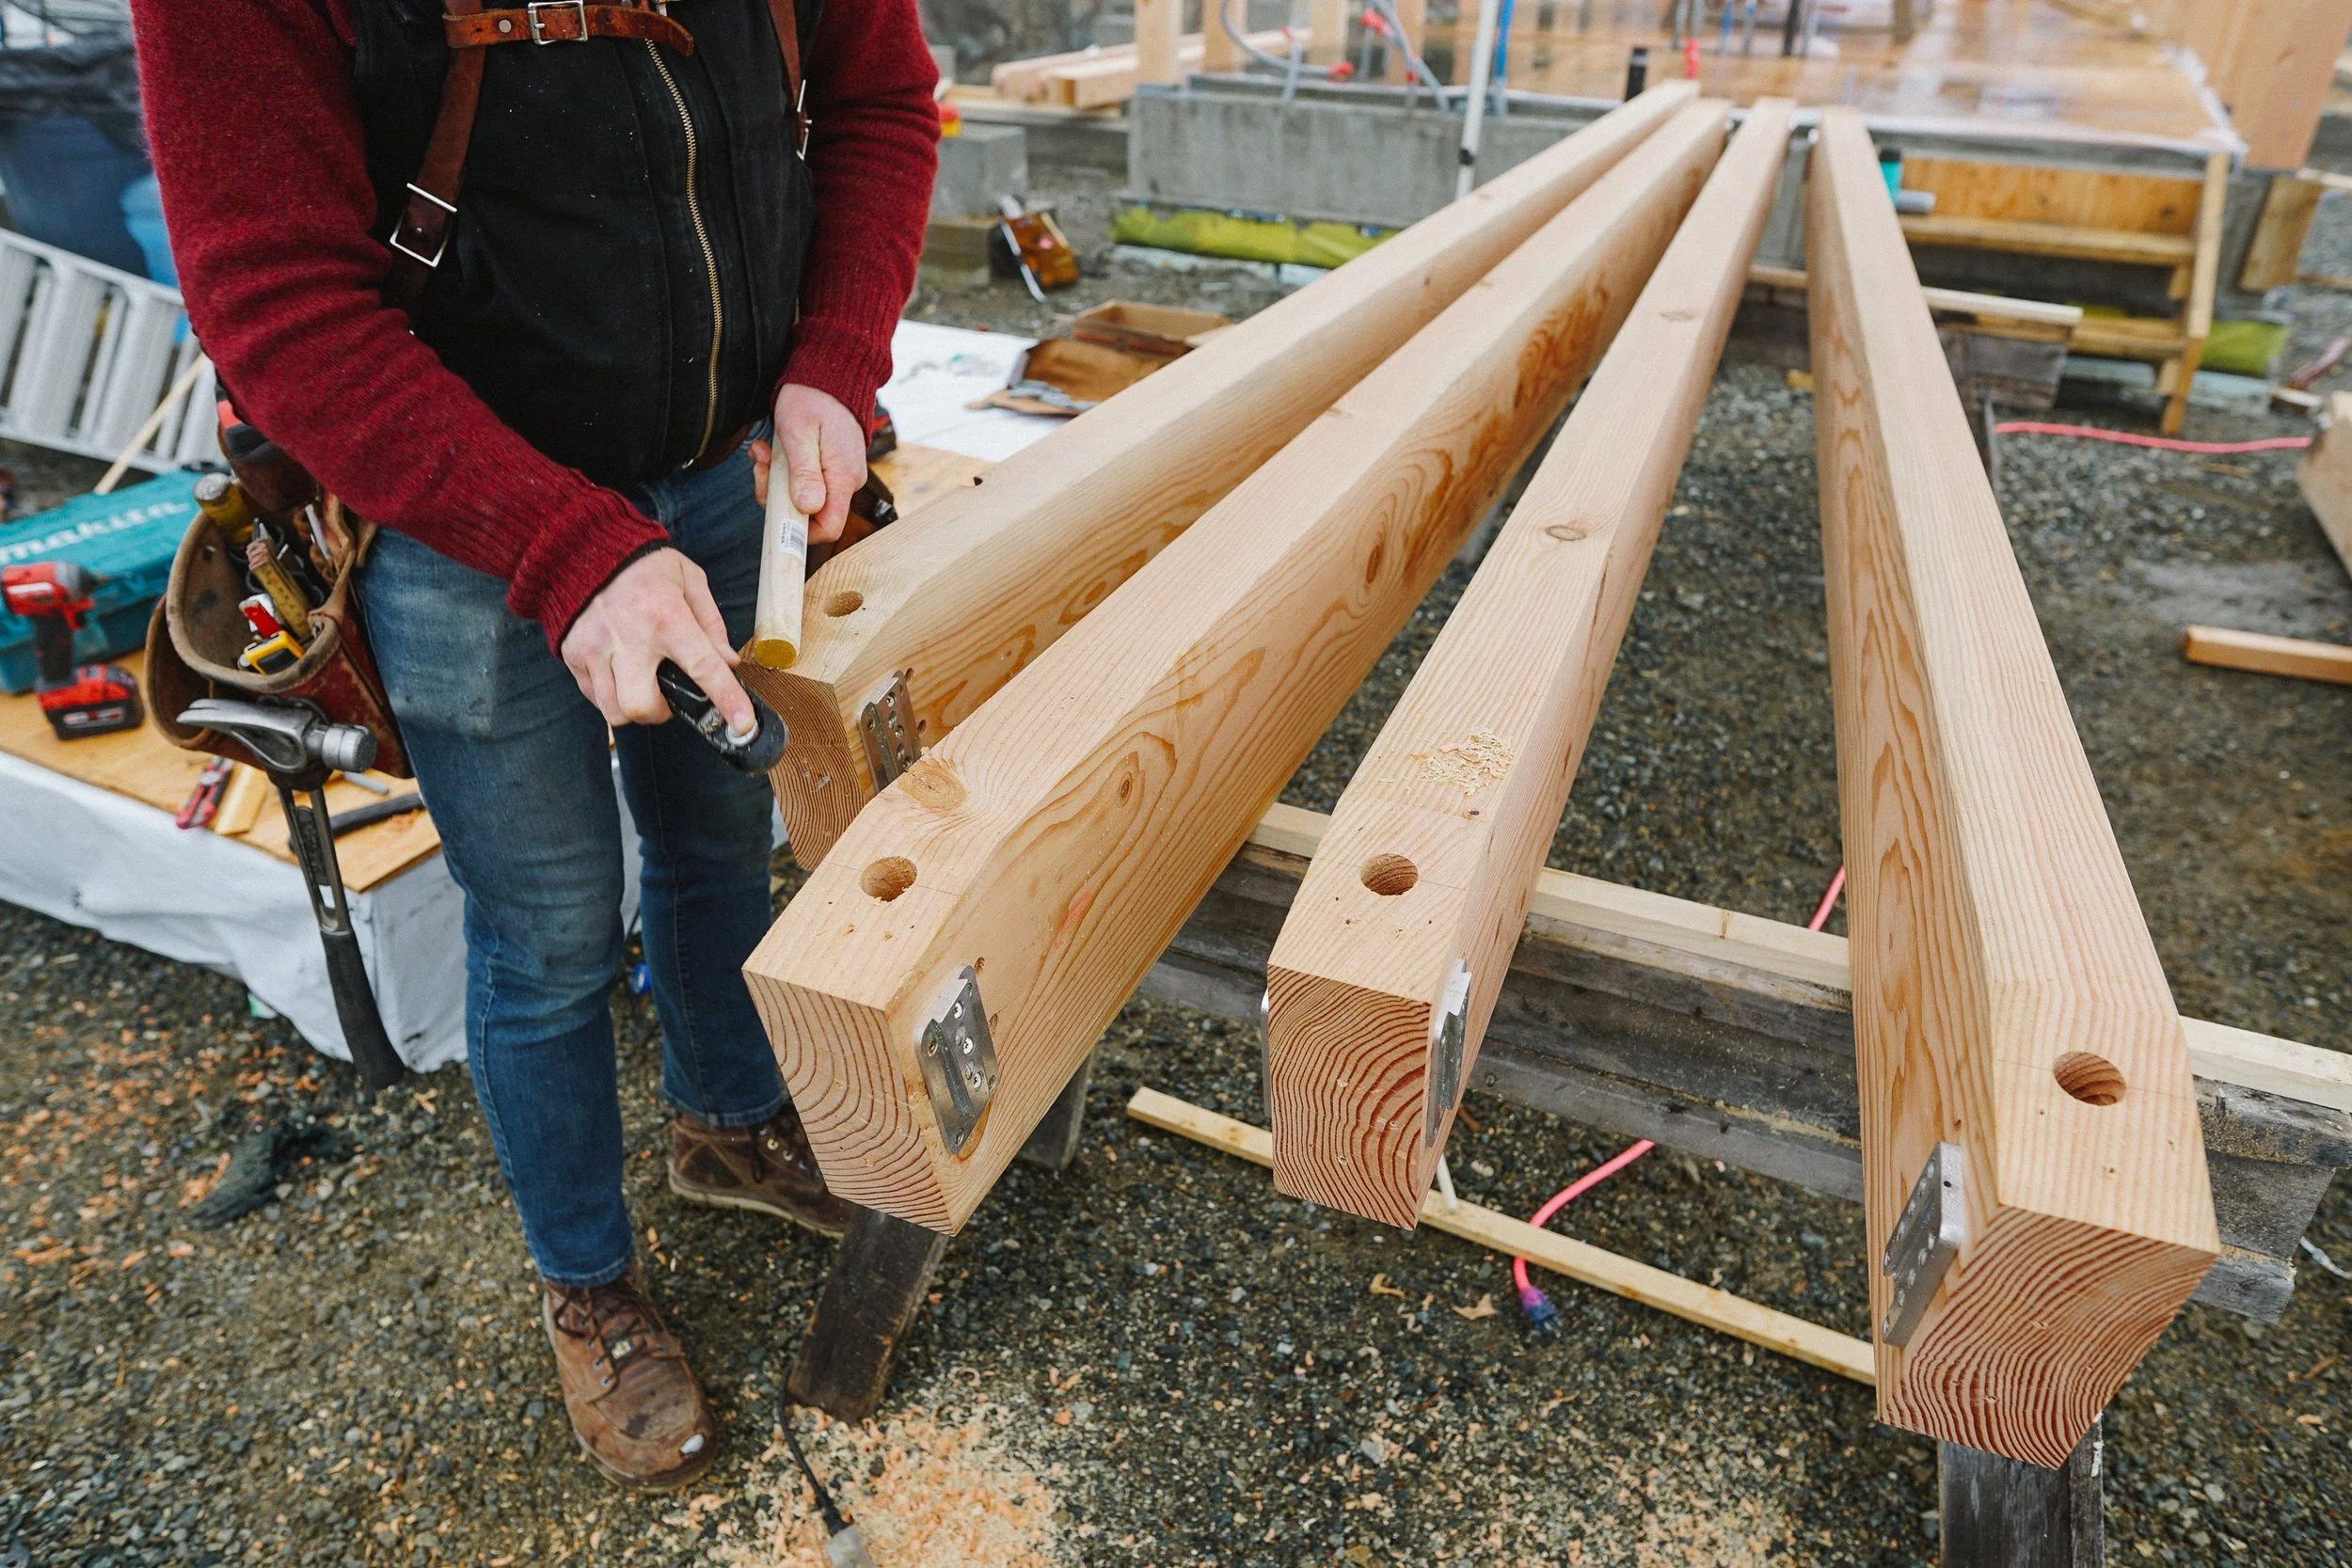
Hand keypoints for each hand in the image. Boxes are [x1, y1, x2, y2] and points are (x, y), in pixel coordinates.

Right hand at [559, 547, 752, 732]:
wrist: (584, 547)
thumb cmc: (643, 565)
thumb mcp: (688, 578)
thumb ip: (711, 622)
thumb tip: (728, 662)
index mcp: (666, 616)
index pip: (702, 666)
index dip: (726, 699)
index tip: (742, 724)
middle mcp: (628, 637)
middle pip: (641, 705)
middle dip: (660, 713)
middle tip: (669, 697)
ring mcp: (595, 648)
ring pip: (614, 710)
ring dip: (634, 708)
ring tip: (643, 685)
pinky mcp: (573, 654)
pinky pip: (593, 697)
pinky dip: (610, 696)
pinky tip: (620, 673)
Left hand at [751, 383, 866, 545]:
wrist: (827, 374)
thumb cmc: (813, 398)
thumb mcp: (799, 433)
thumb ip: (804, 473)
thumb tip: (809, 508)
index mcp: (843, 477)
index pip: (829, 528)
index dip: (800, 532)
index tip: (773, 512)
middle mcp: (847, 481)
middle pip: (810, 514)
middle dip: (778, 496)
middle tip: (761, 467)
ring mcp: (840, 474)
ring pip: (803, 497)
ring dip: (776, 479)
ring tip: (763, 452)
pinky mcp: (831, 467)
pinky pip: (805, 481)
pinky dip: (784, 470)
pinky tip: (772, 449)